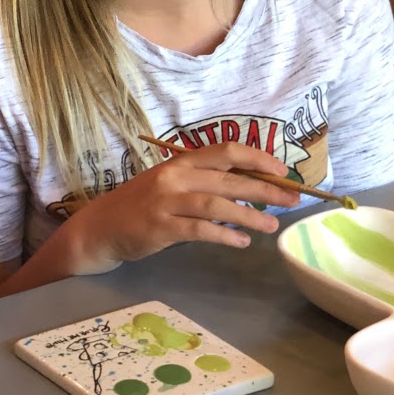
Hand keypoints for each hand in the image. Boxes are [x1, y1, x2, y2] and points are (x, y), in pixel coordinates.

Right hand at [59, 142, 299, 270]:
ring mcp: (166, 202)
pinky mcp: (161, 228)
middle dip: (265, 189)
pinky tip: (241, 243)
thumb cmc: (140, 206)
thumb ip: (202, 183)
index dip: (257, 157)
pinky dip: (225, 236)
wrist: (101, 228)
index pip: (225, 151)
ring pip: (217, 205)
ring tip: (271, 226)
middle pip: (229, 179)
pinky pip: (200, 230)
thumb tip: (248, 188)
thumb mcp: (169, 185)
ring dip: (249, 216)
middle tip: (292, 200)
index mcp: (179, 163)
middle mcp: (174, 177)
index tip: (282, 171)